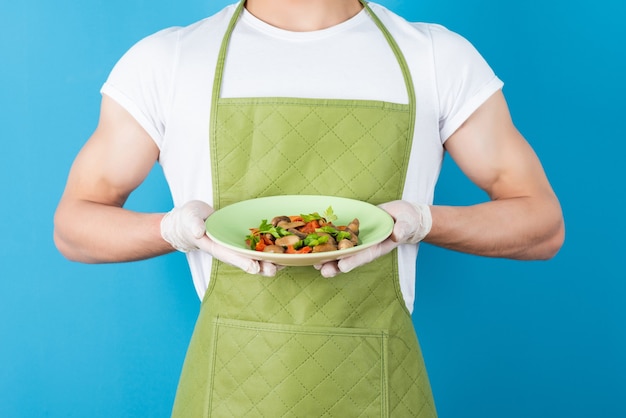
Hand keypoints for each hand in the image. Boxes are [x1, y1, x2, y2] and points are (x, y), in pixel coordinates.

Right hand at [160, 200, 277, 275]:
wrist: (193, 220)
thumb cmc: (189, 220)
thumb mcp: (189, 219)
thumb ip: (193, 225)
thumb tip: (199, 232)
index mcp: (216, 248)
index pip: (230, 257)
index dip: (243, 263)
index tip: (254, 268)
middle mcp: (229, 250)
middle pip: (247, 262)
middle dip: (262, 266)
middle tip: (276, 268)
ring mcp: (237, 246)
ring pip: (256, 257)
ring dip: (270, 260)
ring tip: (287, 262)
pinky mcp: (243, 240)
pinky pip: (258, 246)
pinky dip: (271, 248)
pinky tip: (285, 249)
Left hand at [315, 200, 431, 277]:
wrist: (401, 216)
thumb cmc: (407, 221)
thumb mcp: (407, 223)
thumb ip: (403, 229)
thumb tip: (397, 235)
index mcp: (378, 247)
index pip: (365, 256)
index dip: (354, 261)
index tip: (343, 267)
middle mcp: (365, 247)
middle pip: (349, 259)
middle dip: (335, 265)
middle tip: (322, 270)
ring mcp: (357, 241)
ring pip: (340, 252)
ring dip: (327, 258)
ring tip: (314, 263)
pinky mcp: (352, 232)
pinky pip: (338, 238)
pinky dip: (326, 243)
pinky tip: (314, 246)